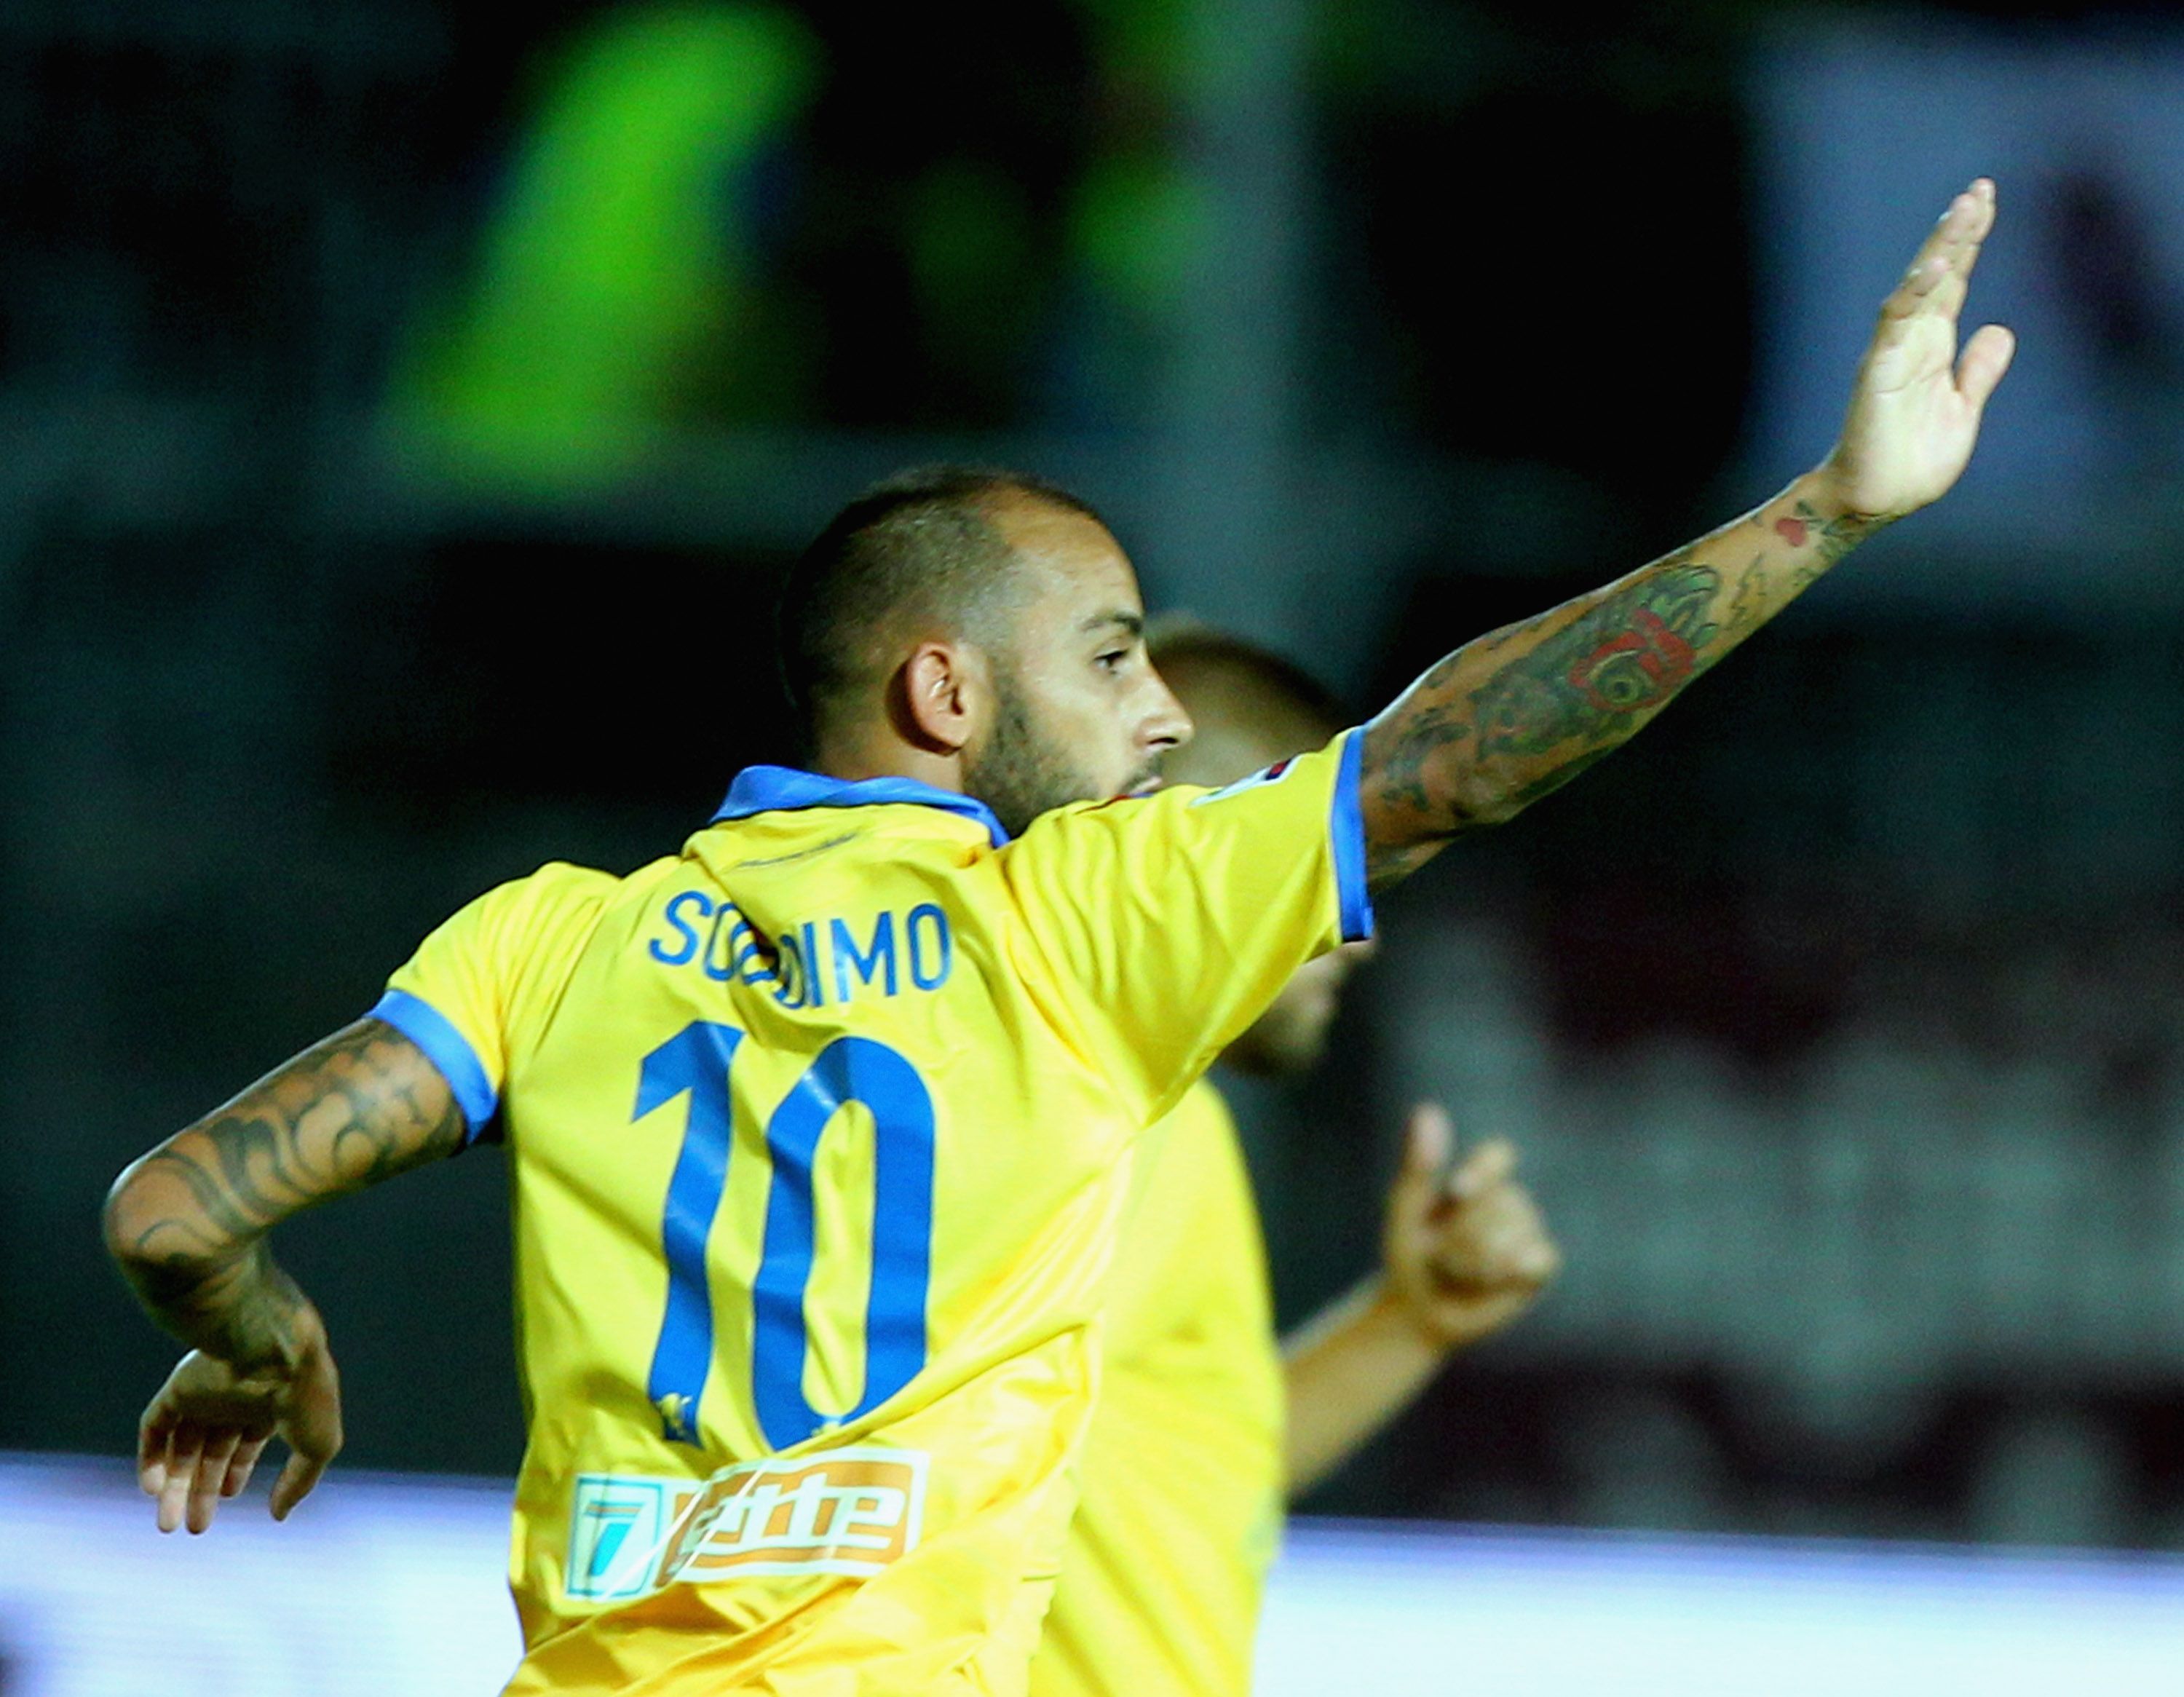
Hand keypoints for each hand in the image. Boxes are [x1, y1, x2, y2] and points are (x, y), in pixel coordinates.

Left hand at [137, 1327, 342, 1533]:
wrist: (274, 1352)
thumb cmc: (306, 1396)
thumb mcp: (319, 1445)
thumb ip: (300, 1482)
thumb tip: (278, 1515)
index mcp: (269, 1406)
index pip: (244, 1443)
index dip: (234, 1472)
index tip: (227, 1497)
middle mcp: (234, 1401)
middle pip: (209, 1452)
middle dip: (201, 1491)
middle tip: (193, 1527)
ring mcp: (204, 1394)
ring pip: (181, 1446)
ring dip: (173, 1485)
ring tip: (168, 1524)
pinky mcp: (178, 1389)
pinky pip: (155, 1426)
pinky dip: (150, 1458)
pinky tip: (152, 1490)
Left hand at [1379, 1103, 1558, 1350]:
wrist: (1421, 1309)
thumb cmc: (1410, 1252)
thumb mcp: (1406, 1209)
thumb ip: (1420, 1164)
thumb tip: (1428, 1109)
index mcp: (1478, 1178)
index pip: (1497, 1158)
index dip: (1482, 1173)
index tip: (1457, 1192)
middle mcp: (1509, 1199)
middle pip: (1493, 1207)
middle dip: (1457, 1238)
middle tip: (1439, 1256)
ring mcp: (1528, 1232)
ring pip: (1510, 1237)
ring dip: (1474, 1263)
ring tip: (1459, 1273)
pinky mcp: (1540, 1266)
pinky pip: (1538, 1260)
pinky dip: (1511, 1271)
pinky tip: (1495, 1278)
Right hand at [1817, 178, 2014, 520]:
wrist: (1875, 500)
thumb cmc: (1912, 462)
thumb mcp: (1963, 410)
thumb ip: (1978, 371)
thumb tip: (1998, 329)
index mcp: (1933, 346)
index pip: (1955, 282)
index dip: (1970, 242)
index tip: (1985, 201)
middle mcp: (1913, 340)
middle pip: (1939, 273)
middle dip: (1959, 230)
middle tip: (1980, 188)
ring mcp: (1894, 352)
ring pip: (1918, 287)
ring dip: (1940, 248)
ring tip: (1963, 209)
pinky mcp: (1878, 370)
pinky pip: (1896, 324)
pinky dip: (1914, 294)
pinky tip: (1935, 265)